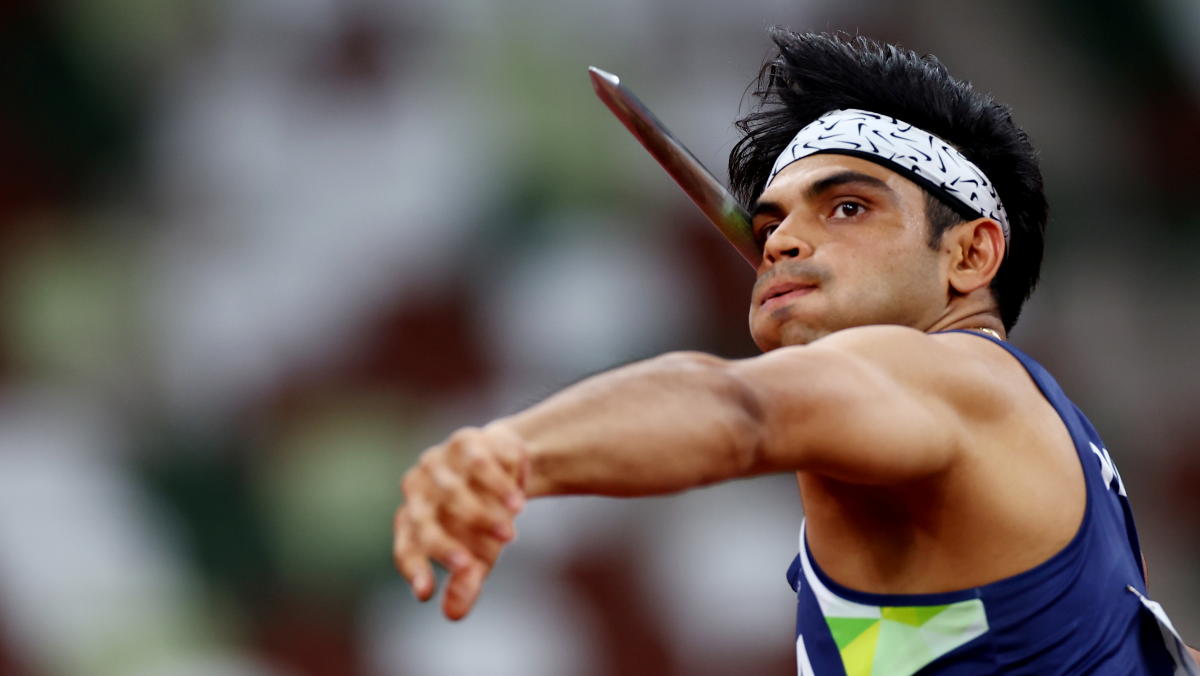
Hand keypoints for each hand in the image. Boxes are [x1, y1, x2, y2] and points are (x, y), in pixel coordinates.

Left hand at [393, 422, 527, 619]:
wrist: (506, 464)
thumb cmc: (484, 515)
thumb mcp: (479, 552)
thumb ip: (466, 582)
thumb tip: (452, 615)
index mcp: (413, 519)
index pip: (406, 547)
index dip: (414, 569)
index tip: (426, 593)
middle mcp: (417, 489)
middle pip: (422, 521)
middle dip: (444, 547)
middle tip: (470, 567)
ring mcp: (438, 462)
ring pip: (452, 492)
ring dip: (481, 517)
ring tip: (510, 535)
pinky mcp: (464, 441)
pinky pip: (477, 464)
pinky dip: (498, 486)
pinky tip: (517, 502)